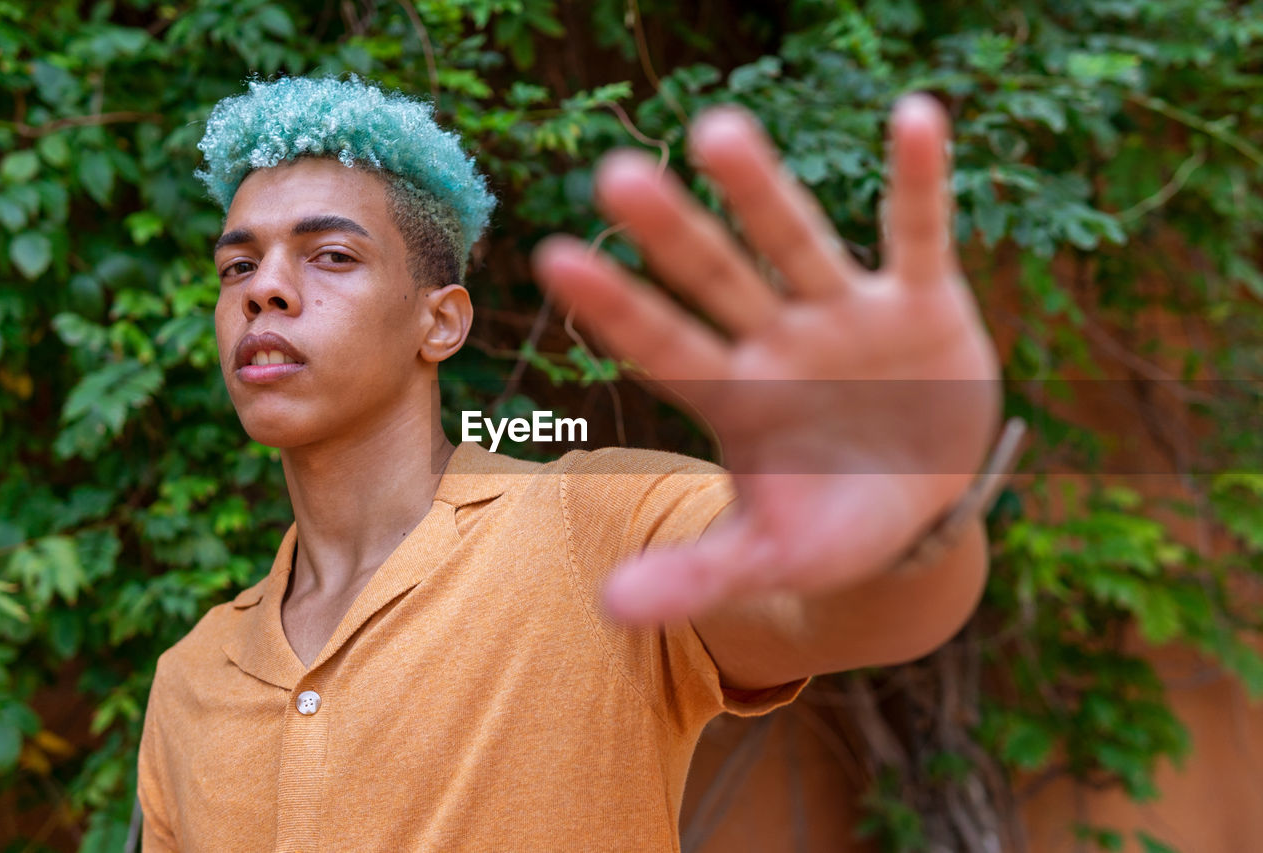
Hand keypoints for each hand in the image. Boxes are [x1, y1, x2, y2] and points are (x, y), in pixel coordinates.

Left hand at [532, 95, 999, 623]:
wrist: (921, 503)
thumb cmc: (833, 526)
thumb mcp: (772, 558)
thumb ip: (700, 576)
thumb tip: (608, 610)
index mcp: (734, 397)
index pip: (663, 347)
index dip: (616, 311)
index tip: (555, 259)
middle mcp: (777, 341)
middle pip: (716, 279)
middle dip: (673, 235)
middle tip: (614, 178)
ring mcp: (845, 315)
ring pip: (797, 243)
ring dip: (761, 192)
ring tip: (716, 131)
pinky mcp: (919, 301)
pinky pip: (917, 233)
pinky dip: (918, 181)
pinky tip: (916, 117)